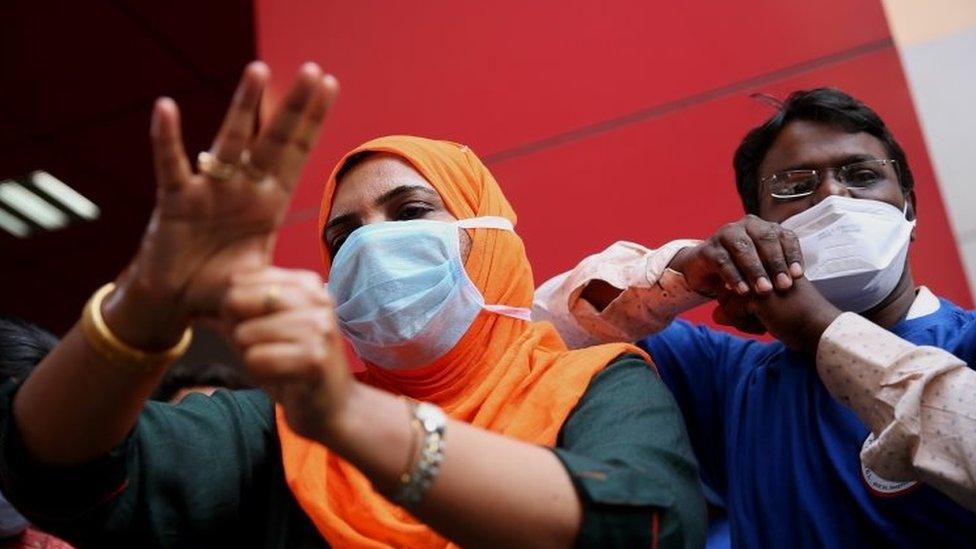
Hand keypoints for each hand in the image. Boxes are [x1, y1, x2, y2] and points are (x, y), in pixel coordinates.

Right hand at [105, 62, 338, 347]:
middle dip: (293, 106)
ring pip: (230, 141)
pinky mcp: (176, 202)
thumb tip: (323, 297)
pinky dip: (167, 139)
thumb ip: (288, 284)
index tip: (330, 84)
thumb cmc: (220, 287)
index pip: (296, 153)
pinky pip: (171, 166)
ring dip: (244, 107)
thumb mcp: (262, 284)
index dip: (313, 121)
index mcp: (268, 203)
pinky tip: (167, 109)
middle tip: (312, 70)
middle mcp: (243, 188)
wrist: (175, 303)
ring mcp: (210, 191)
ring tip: (258, 70)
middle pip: (273, 139)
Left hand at [222, 267, 352, 441]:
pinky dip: (260, 373)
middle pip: (237, 300)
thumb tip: (197, 305)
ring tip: (279, 364)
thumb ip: (237, 312)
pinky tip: (284, 377)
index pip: (240, 280)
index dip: (232, 309)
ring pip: (244, 334)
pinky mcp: (314, 358)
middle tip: (264, 350)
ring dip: (251, 356)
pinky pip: (256, 359)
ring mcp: (318, 327)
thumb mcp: (267, 330)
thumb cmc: (295, 368)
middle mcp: (316, 298)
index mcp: (307, 284)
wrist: (335, 408)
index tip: (257, 330)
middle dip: (237, 330)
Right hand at [670, 215, 803, 297]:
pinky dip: (734, 276)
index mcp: (764, 228)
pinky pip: (722, 261)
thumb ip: (779, 270)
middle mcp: (745, 226)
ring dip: (755, 270)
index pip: (784, 236)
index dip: (792, 254)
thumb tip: (800, 281)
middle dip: (775, 263)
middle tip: (783, 286)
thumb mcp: (763, 268)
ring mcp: (724, 235)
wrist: (705, 272)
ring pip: (743, 248)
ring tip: (764, 290)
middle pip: (765, 238)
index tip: (798, 275)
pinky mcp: (707, 249)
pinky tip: (742, 291)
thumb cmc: (742, 270)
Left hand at [714, 277, 841, 352]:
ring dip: (742, 318)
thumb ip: (738, 310)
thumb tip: (715, 316)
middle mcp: (760, 266)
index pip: (734, 282)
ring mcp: (758, 277)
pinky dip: (744, 325)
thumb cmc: (796, 319)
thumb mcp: (764, 311)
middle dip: (738, 310)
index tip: (766, 311)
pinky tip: (765, 327)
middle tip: (767, 318)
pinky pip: (731, 311)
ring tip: (767, 322)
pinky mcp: (756, 293)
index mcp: (764, 265)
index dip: (741, 303)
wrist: (818, 328)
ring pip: (726, 301)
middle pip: (726, 291)